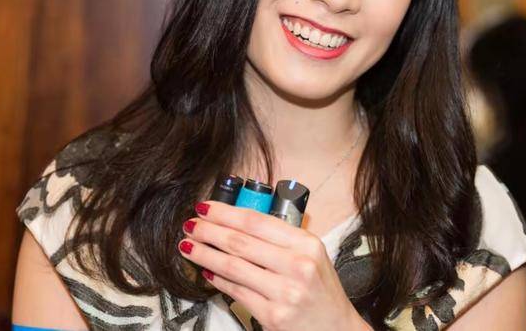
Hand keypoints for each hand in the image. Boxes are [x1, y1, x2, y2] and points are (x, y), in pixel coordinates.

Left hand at [177, 200, 371, 330]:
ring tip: (188, 246)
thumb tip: (237, 223)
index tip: (205, 207)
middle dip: (209, 231)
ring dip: (206, 254)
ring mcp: (285, 293)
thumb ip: (281, 238)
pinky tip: (207, 271)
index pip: (256, 222)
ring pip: (234, 267)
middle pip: (240, 242)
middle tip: (189, 225)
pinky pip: (237, 293)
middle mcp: (297, 265)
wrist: (337, 330)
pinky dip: (218, 280)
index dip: (225, 213)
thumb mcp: (311, 254)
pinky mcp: (274, 317)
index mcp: (306, 243)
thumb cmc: (320, 289)